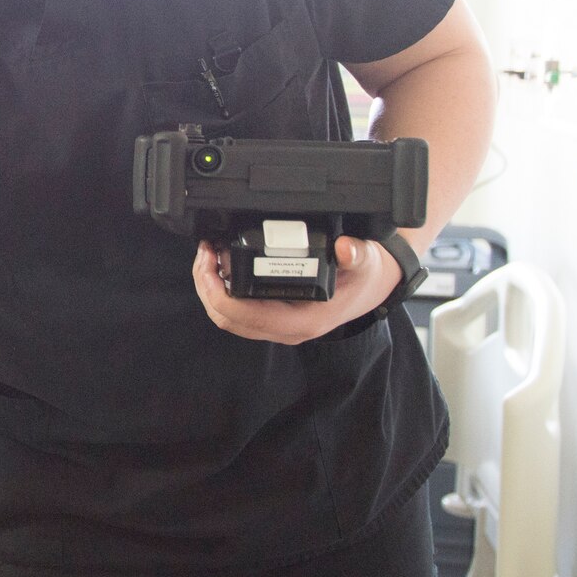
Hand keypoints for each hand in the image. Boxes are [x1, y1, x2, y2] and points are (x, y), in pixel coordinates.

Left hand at [191, 236, 402, 344]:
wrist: (373, 287)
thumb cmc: (366, 276)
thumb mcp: (366, 261)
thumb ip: (356, 253)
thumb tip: (345, 247)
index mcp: (302, 320)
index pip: (243, 316)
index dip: (216, 291)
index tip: (209, 261)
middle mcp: (285, 329)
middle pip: (226, 318)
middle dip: (206, 286)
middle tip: (203, 253)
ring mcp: (277, 326)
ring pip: (227, 318)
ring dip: (210, 289)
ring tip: (207, 257)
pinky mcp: (273, 318)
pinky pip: (237, 313)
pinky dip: (221, 292)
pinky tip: (219, 268)